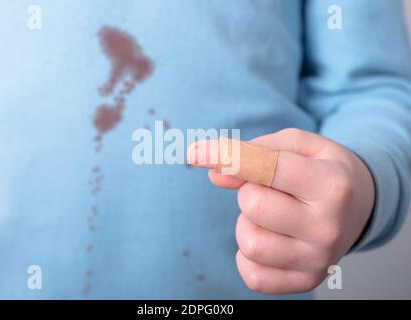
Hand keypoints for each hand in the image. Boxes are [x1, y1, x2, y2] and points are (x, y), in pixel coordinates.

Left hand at [188, 128, 374, 293]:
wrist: (358, 206)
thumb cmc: (321, 170)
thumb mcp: (298, 145)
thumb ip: (254, 151)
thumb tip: (215, 175)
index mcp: (332, 186)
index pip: (268, 169)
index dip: (228, 157)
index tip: (196, 153)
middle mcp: (329, 228)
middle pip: (253, 205)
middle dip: (250, 190)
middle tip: (270, 189)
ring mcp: (318, 260)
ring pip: (249, 242)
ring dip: (248, 223)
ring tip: (273, 215)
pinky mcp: (306, 282)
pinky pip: (252, 275)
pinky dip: (248, 255)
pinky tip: (268, 238)